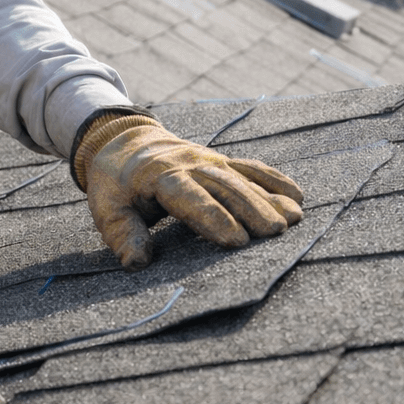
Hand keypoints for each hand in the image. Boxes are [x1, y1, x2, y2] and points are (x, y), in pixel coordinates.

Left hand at [74, 111, 302, 268]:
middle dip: (250, 209)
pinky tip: (296, 196)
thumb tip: (137, 263)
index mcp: (160, 176)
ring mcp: (208, 160)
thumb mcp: (106, 207)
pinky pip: (250, 168)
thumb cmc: (116, 183)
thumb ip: (122, 234)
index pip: (190, 197)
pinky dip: (274, 180)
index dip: (214, 217)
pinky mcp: (221, 161)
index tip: (236, 240)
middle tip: (275, 233)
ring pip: (241, 178)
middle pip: (224, 186)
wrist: (124, 141)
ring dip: (268, 197)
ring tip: (293, 219)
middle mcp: (189, 164)